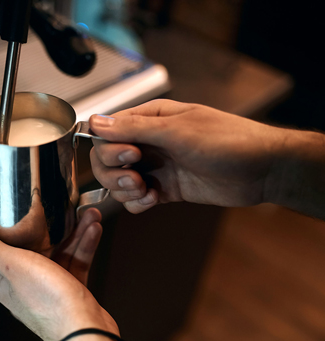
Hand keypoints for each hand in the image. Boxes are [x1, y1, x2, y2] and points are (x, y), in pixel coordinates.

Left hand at [0, 208, 117, 340]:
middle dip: (55, 227)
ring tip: (88, 216)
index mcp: (5, 281)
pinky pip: (76, 262)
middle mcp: (26, 285)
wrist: (85, 330)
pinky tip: (92, 231)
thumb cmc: (49, 304)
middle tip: (67, 209)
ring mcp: (49, 288)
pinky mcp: (70, 290)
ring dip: (76, 232)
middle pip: (39, 246)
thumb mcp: (13, 265)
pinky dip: (85, 246)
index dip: (19, 226)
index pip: (6, 245)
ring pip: (62, 252)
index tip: (30, 210)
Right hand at [89, 99, 286, 212]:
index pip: (107, 133)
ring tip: (149, 191)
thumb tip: (96, 122)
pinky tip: (155, 199)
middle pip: (106, 160)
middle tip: (137, 178)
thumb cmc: (228, 140)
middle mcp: (148, 142)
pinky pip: (136, 199)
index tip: (131, 156)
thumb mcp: (177, 131)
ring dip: (126, 191)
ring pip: (118, 182)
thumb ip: (134, 128)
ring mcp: (156, 167)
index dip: (110, 148)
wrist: (262, 170)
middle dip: (114, 173)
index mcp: (149, 119)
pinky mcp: (164, 189)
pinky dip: (138, 203)